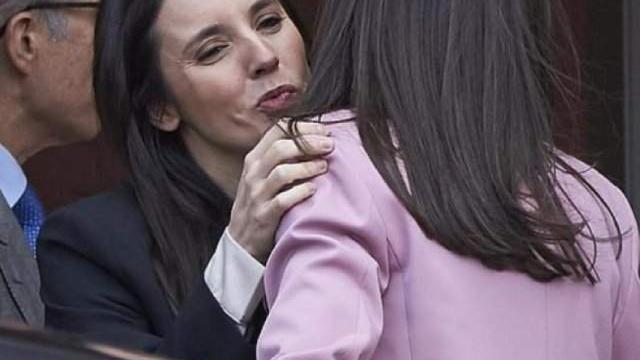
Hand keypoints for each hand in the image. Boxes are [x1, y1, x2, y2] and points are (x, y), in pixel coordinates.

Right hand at [228, 121, 333, 263]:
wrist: (241, 240)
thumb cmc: (260, 202)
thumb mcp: (262, 175)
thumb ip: (280, 156)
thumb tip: (313, 137)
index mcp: (254, 159)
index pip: (277, 130)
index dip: (303, 126)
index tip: (324, 129)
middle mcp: (253, 174)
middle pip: (281, 147)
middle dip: (309, 143)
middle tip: (330, 145)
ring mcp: (257, 195)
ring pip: (282, 172)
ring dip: (307, 167)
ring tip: (324, 166)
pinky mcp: (264, 215)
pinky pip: (283, 200)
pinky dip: (301, 192)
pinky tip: (314, 189)